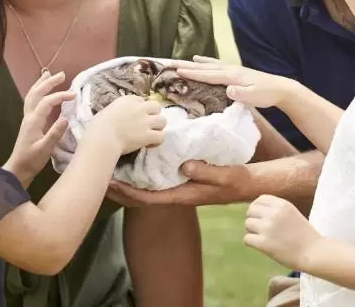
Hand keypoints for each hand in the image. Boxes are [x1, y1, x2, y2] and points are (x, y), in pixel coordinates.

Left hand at [4, 70, 74, 186]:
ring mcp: (28, 118)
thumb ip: (55, 134)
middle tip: (62, 74)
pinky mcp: (29, 122)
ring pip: (32, 95)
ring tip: (48, 74)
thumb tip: (66, 118)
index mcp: (33, 121)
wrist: (18, 169)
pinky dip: (38, 92)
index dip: (60, 96)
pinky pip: (32, 101)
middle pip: (37, 93)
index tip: (74, 95)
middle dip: (49, 82)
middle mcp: (29, 116)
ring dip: (41, 84)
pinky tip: (42, 91)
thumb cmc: (31, 161)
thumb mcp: (45, 149)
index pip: (47, 102)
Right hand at [88, 94, 166, 155]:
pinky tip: (150, 144)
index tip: (136, 116)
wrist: (102, 138)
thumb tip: (119, 117)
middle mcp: (139, 108)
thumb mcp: (107, 111)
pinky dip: (157, 141)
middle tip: (147, 124)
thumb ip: (117, 111)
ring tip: (151, 134)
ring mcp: (145, 121)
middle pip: (156, 107)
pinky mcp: (148, 135)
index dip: (141, 108)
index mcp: (127, 100)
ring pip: (163, 120)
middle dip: (154, 115)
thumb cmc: (98, 126)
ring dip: (158, 127)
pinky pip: (161, 136)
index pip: (141, 100)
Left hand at [107, 160, 253, 206]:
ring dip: (133, 177)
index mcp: (184, 195)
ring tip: (115, 163)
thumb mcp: (225, 175)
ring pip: (150, 185)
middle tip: (103, 174)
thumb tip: (184, 165)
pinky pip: (160, 176)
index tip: (112, 184)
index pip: (150, 198)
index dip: (130, 193)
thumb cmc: (239, 182)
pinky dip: (147, 168)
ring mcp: (181, 185)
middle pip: (144, 193)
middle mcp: (178, 191)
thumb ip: (206, 171)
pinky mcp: (185, 177)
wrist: (251, 184)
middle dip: (123, 186)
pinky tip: (141, 155)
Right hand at [169, 55, 296, 108]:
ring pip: (210, 65)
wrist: (281, 89)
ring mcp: (233, 69)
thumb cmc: (267, 94)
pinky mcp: (236, 72)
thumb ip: (241, 94)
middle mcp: (230, 70)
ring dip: (196, 63)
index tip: (177, 71)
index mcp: (232, 76)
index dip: (192, 73)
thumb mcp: (255, 97)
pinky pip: (217, 66)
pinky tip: (203, 61)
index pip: (208, 75)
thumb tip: (228, 90)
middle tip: (171, 63)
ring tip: (183, 61)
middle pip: (205, 67)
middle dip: (188, 66)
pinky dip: (207, 63)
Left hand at [244, 194, 320, 271]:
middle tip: (262, 230)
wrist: (314, 253)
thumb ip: (276, 209)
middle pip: (250, 211)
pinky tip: (261, 246)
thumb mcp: (292, 213)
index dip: (258, 209)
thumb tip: (253, 209)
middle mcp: (274, 213)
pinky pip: (247, 239)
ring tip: (263, 238)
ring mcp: (268, 228)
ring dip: (252, 231)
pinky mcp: (264, 243)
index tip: (262, 218)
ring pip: (248, 224)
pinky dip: (252, 243)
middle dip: (254, 220)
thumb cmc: (304, 235)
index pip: (260, 200)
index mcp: (282, 204)